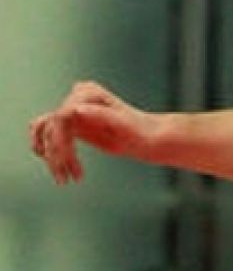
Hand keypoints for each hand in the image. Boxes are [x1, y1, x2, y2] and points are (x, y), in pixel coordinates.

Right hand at [29, 81, 151, 184]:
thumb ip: (102, 115)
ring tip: (64, 178)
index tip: (68, 163)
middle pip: (53, 127)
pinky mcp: (73, 122)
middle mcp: (78, 97)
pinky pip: (48, 132)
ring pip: (47, 131)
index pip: (62, 116)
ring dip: (51, 156)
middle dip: (57, 154)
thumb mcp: (125, 125)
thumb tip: (76, 110)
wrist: (149, 137)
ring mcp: (74, 108)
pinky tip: (51, 163)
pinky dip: (45, 147)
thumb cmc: (141, 131)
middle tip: (67, 178)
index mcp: (89, 93)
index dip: (61, 142)